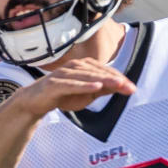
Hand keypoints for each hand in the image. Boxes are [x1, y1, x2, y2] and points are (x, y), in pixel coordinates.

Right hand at [15, 58, 134, 116]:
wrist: (36, 101)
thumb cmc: (62, 95)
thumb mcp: (86, 94)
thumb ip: (103, 89)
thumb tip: (121, 86)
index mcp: (83, 66)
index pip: (105, 71)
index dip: (119, 78)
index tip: (132, 88)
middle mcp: (74, 66)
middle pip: (98, 72)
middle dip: (115, 79)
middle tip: (129, 88)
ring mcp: (63, 74)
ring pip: (86, 76)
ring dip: (103, 80)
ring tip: (118, 84)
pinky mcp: (54, 84)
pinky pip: (71, 84)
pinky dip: (84, 85)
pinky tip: (97, 87)